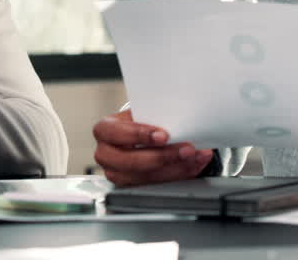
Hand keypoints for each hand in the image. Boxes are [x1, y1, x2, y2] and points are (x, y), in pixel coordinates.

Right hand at [92, 109, 213, 186]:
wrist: (134, 134)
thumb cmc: (137, 120)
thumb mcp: (140, 112)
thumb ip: (153, 116)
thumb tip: (178, 120)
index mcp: (104, 130)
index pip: (116, 133)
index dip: (140, 135)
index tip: (164, 136)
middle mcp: (105, 154)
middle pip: (131, 161)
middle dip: (163, 157)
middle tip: (186, 150)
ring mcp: (116, 173)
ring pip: (144, 178)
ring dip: (175, 169)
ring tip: (194, 159)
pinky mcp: (131, 186)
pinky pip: (155, 185)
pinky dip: (177, 175)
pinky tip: (191, 167)